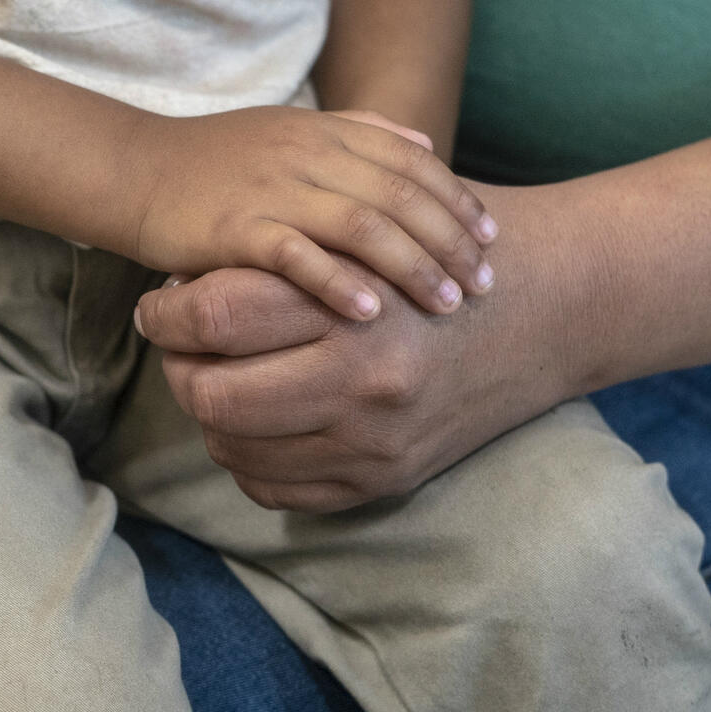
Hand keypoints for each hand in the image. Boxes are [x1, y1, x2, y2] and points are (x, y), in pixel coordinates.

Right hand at [126, 106, 497, 321]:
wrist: (137, 170)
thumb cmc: (216, 160)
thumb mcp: (291, 131)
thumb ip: (359, 134)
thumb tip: (427, 147)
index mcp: (323, 132)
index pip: (411, 161)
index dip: (457, 200)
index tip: (492, 239)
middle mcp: (304, 154)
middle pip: (398, 195)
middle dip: (450, 242)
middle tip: (486, 284)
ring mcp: (269, 189)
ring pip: (360, 224)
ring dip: (411, 267)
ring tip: (447, 304)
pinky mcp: (233, 227)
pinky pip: (296, 255)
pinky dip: (338, 283)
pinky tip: (371, 313)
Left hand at [133, 215, 571, 512]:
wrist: (550, 307)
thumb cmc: (441, 248)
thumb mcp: (367, 222)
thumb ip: (282, 244)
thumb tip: (181, 281)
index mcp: (354, 302)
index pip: (215, 315)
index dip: (166, 310)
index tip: (160, 302)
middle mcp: (364, 381)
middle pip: (211, 395)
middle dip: (177, 367)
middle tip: (179, 341)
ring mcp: (376, 441)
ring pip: (233, 448)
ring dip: (209, 413)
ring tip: (217, 372)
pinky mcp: (387, 479)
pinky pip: (276, 489)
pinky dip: (247, 456)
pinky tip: (256, 418)